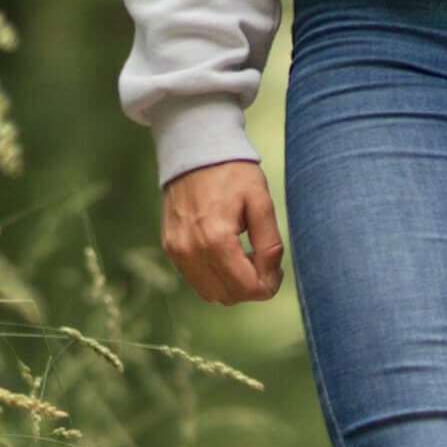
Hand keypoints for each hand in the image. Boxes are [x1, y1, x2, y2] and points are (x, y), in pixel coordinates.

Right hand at [161, 159, 283, 304]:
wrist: (194, 151)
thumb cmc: (232, 172)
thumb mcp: (261, 202)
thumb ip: (269, 243)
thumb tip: (270, 275)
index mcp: (216, 239)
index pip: (248, 288)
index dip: (269, 286)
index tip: (277, 268)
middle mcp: (191, 250)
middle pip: (231, 296)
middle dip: (253, 286)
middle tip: (263, 261)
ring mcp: (177, 251)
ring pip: (212, 293)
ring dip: (234, 285)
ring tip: (245, 257)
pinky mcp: (170, 248)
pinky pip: (197, 280)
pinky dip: (216, 277)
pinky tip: (227, 255)